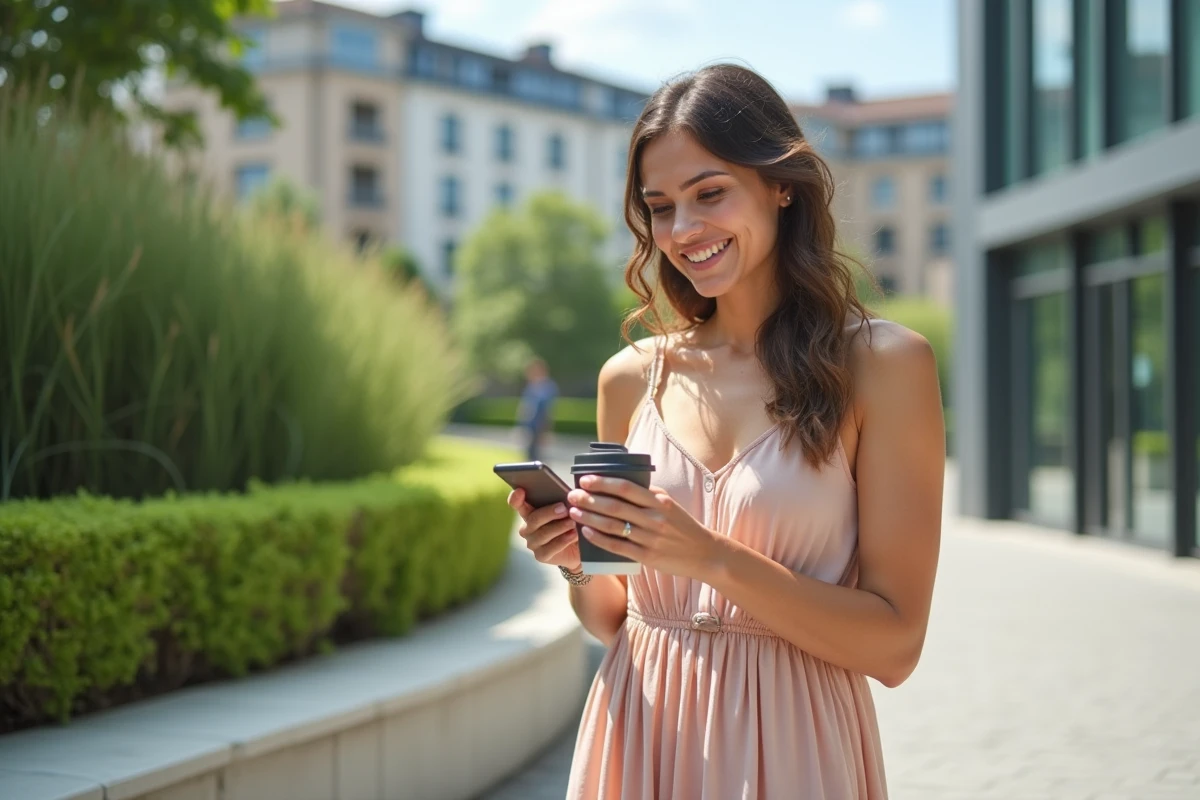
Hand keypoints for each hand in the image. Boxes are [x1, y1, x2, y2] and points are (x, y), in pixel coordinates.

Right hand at [508, 488, 581, 571]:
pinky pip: (549, 548)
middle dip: (549, 513)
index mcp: (529, 512)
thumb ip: (562, 502)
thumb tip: (567, 495)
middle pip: (533, 519)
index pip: (517, 504)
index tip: (521, 490)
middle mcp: (527, 528)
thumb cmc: (570, 522)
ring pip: (542, 534)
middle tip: (564, 508)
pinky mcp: (541, 555)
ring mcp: (532, 543)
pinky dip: (563, 540)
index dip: (516, 498)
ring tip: (572, 522)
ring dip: (559, 527)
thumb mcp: (567, 510)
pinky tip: (573, 535)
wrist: (578, 547)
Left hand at [567, 475, 722, 579]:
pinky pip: (617, 546)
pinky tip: (586, 533)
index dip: (603, 483)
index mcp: (660, 502)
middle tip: (572, 496)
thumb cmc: (683, 526)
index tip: (585, 479)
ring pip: (612, 526)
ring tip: (574, 512)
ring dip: (589, 518)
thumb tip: (621, 483)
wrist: (704, 553)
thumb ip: (649, 494)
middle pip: (614, 506)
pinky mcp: (646, 556)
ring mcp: (649, 538)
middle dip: (589, 500)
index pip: (626, 488)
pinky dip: (599, 539)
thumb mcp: (670, 505)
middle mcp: (654, 518)